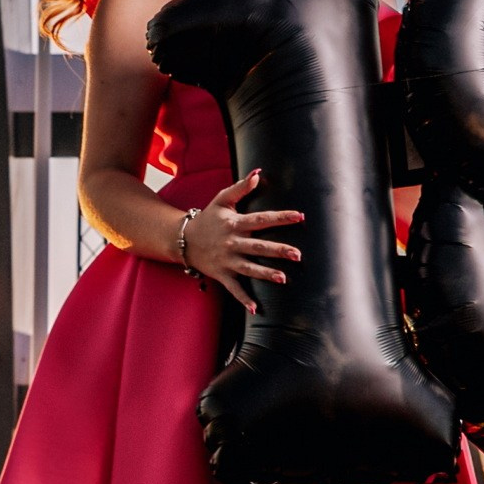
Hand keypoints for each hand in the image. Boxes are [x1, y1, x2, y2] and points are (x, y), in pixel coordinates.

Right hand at [178, 170, 302, 303]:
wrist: (182, 239)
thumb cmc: (207, 218)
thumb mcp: (222, 200)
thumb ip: (241, 187)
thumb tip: (258, 174)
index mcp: (235, 224)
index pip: (262, 219)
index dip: (281, 217)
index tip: (300, 216)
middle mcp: (232, 243)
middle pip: (258, 247)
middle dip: (278, 250)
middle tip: (298, 254)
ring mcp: (227, 261)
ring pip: (249, 268)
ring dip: (265, 274)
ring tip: (283, 278)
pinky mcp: (221, 274)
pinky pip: (234, 288)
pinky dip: (243, 299)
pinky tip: (255, 309)